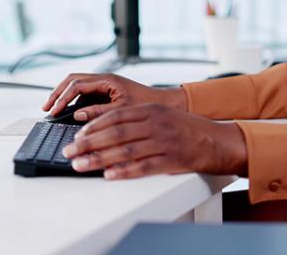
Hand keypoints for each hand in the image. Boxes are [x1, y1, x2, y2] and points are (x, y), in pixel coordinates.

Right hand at [43, 73, 186, 122]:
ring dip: (64, 95)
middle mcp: (104, 79)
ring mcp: (104, 84)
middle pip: (72, 80)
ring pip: (77, 85)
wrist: (164, 104)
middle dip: (57, 93)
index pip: (77, 85)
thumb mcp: (121, 112)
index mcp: (107, 80)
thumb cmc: (146, 105)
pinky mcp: (106, 91)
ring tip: (53, 109)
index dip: (62, 97)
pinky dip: (73, 100)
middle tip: (46, 108)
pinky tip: (68, 112)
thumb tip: (76, 115)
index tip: (52, 110)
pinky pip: (85, 93)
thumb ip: (98, 113)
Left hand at [62, 103, 247, 179]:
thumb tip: (106, 131)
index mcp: (149, 111)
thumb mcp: (161, 116)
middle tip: (70, 151)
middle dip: (88, 143)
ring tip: (81, 165)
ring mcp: (163, 142)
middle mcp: (154, 124)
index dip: (93, 127)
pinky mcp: (170, 159)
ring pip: (124, 151)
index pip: (114, 117)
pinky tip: (109, 175)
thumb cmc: (186, 129)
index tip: (77, 136)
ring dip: (98, 159)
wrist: (217, 140)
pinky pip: (143, 167)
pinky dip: (124, 171)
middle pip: (114, 134)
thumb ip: (136, 121)